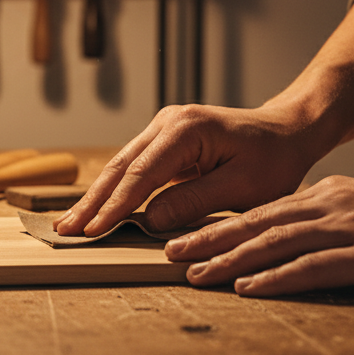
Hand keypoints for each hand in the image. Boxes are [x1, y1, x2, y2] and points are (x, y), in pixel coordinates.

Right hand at [53, 103, 322, 236]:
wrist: (288, 131)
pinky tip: (97, 210)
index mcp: (186, 130)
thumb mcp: (243, 186)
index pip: (141, 174)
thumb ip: (196, 202)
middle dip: (92, 202)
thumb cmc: (274, 158)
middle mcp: (168, 123)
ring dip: (97, 197)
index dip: (115, 206)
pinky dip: (115, 190)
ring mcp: (164, 129)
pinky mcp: (165, 142)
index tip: (93, 231)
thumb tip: (150, 219)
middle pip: (121, 167)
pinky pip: (134, 168)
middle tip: (65, 230)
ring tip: (70, 224)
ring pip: (121, 166)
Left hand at [165, 175, 353, 296]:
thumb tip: (298, 229)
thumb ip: (333, 215)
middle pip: (257, 223)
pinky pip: (312, 268)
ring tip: (196, 273)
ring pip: (275, 244)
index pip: (264, 211)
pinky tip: (250, 288)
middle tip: (172, 253)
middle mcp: (331, 206)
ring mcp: (348, 229)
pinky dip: (276, 279)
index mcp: (329, 195)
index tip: (187, 237)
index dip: (222, 225)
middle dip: (210, 239)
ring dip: (231, 261)